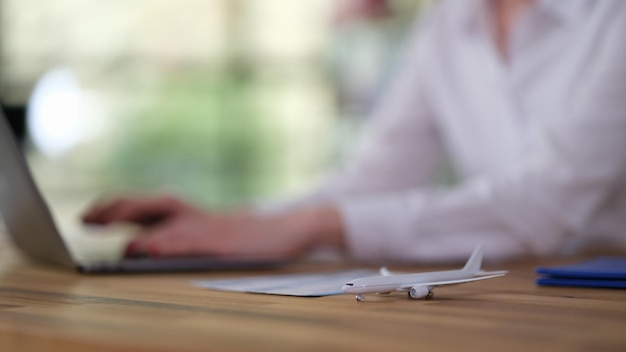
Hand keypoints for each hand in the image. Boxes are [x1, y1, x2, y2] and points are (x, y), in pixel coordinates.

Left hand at [82, 195, 344, 258]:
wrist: (291, 230)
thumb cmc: (253, 240)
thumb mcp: (215, 238)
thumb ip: (186, 239)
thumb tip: (148, 249)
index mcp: (194, 215)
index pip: (150, 206)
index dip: (119, 207)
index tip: (91, 214)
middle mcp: (196, 215)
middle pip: (150, 202)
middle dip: (116, 207)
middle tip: (86, 216)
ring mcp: (208, 224)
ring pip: (163, 213)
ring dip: (131, 215)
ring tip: (102, 220)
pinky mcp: (220, 238)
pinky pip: (186, 238)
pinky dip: (162, 241)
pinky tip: (144, 246)